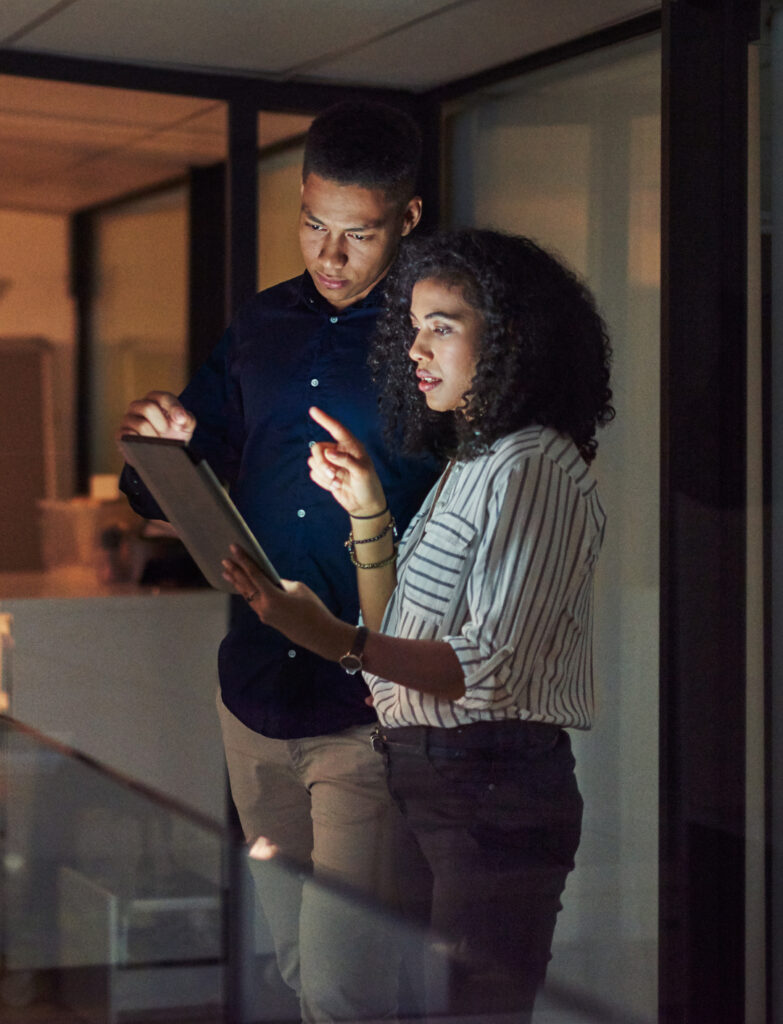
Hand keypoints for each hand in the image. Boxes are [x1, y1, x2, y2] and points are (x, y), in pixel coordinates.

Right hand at [116, 391, 195, 462]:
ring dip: (154, 437)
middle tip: (166, 432)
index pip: (163, 397)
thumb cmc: (175, 435)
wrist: (163, 455)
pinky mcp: (121, 434)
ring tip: (158, 442)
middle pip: (148, 408)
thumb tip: (180, 418)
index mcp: (155, 400)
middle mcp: (139, 406)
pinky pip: (129, 436)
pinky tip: (147, 447)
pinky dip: (142, 443)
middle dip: (161, 423)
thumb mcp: (186, 427)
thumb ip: (188, 419)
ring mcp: (128, 419)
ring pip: (141, 425)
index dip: (173, 408)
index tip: (180, 421)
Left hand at [221, 545, 352, 661]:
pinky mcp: (267, 619)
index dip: (243, 560)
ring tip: (227, 573)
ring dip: (237, 583)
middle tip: (224, 560)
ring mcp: (264, 615)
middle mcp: (263, 607)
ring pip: (247, 595)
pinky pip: (253, 602)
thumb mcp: (298, 589)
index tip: (233, 548)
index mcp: (272, 596)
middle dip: (235, 571)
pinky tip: (242, 587)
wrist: (318, 633)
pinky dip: (246, 592)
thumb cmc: (312, 607)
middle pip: (245, 585)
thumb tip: (270, 581)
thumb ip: (280, 583)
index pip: (253, 574)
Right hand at [307, 406, 386, 516]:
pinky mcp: (325, 475)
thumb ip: (346, 460)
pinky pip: (314, 473)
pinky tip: (335, 486)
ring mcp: (331, 463)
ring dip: (323, 474)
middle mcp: (339, 451)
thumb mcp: (362, 472)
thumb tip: (329, 452)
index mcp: (351, 445)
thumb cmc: (368, 485)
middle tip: (332, 474)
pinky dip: (322, 482)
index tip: (313, 410)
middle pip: (317, 448)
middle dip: (322, 462)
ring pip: (314, 462)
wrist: (364, 504)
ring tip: (338, 483)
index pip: (336, 429)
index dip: (324, 419)